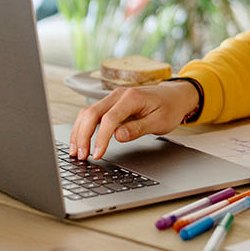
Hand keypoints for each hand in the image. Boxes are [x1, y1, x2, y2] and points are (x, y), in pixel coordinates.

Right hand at [68, 80, 197, 159]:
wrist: (173, 96)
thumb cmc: (169, 108)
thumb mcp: (160, 122)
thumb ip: (138, 129)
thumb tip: (117, 137)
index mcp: (131, 97)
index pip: (109, 119)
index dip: (101, 138)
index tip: (97, 154)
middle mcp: (118, 95)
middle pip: (91, 113)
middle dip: (83, 136)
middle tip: (81, 155)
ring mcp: (112, 98)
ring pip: (87, 113)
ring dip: (79, 132)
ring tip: (76, 151)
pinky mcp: (110, 104)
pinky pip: (91, 114)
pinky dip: (83, 127)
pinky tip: (80, 140)